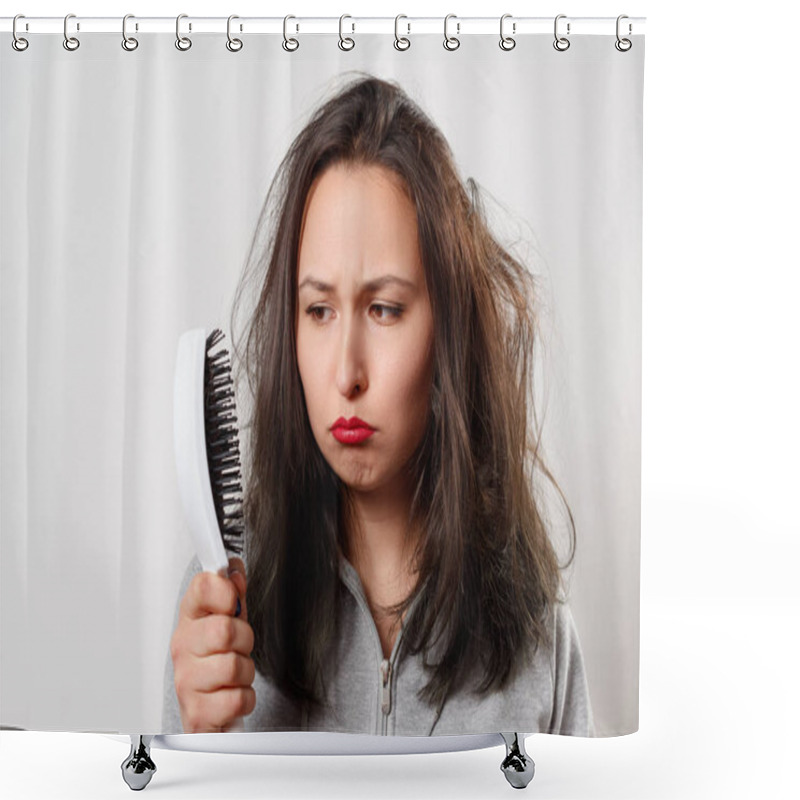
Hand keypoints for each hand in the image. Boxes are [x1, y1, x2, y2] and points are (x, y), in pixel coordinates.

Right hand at [170, 556, 255, 732]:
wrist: (209, 710)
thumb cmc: (218, 661)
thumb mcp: (230, 621)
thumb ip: (233, 593)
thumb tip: (234, 569)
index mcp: (190, 619)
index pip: (202, 587)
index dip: (225, 589)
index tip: (232, 598)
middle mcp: (183, 648)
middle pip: (224, 629)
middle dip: (244, 639)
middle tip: (239, 647)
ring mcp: (186, 681)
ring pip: (233, 666)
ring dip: (245, 672)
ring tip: (235, 673)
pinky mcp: (197, 713)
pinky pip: (237, 699)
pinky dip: (244, 698)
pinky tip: (232, 694)